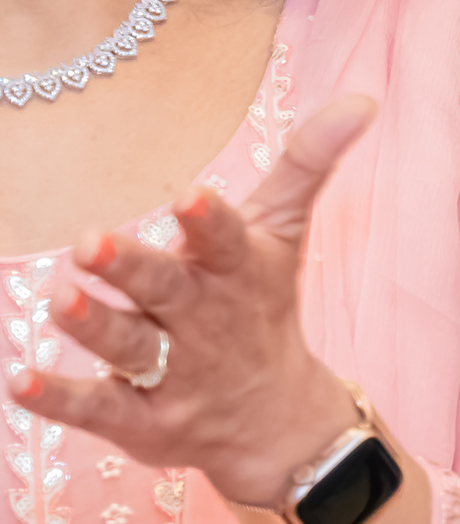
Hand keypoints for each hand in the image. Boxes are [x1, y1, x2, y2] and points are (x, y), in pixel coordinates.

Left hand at [12, 93, 381, 514]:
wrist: (278, 424)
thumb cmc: (262, 309)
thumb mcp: (283, 235)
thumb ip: (307, 164)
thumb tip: (363, 99)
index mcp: (235, 272)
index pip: (226, 242)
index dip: (209, 222)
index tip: (187, 196)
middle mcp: (204, 322)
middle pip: (166, 292)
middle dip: (131, 268)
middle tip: (89, 243)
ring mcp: (173, 374)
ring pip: (129, 348)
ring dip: (92, 326)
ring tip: (57, 300)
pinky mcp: (139, 420)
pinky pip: (96, 408)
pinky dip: (58, 399)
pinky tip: (20, 381)